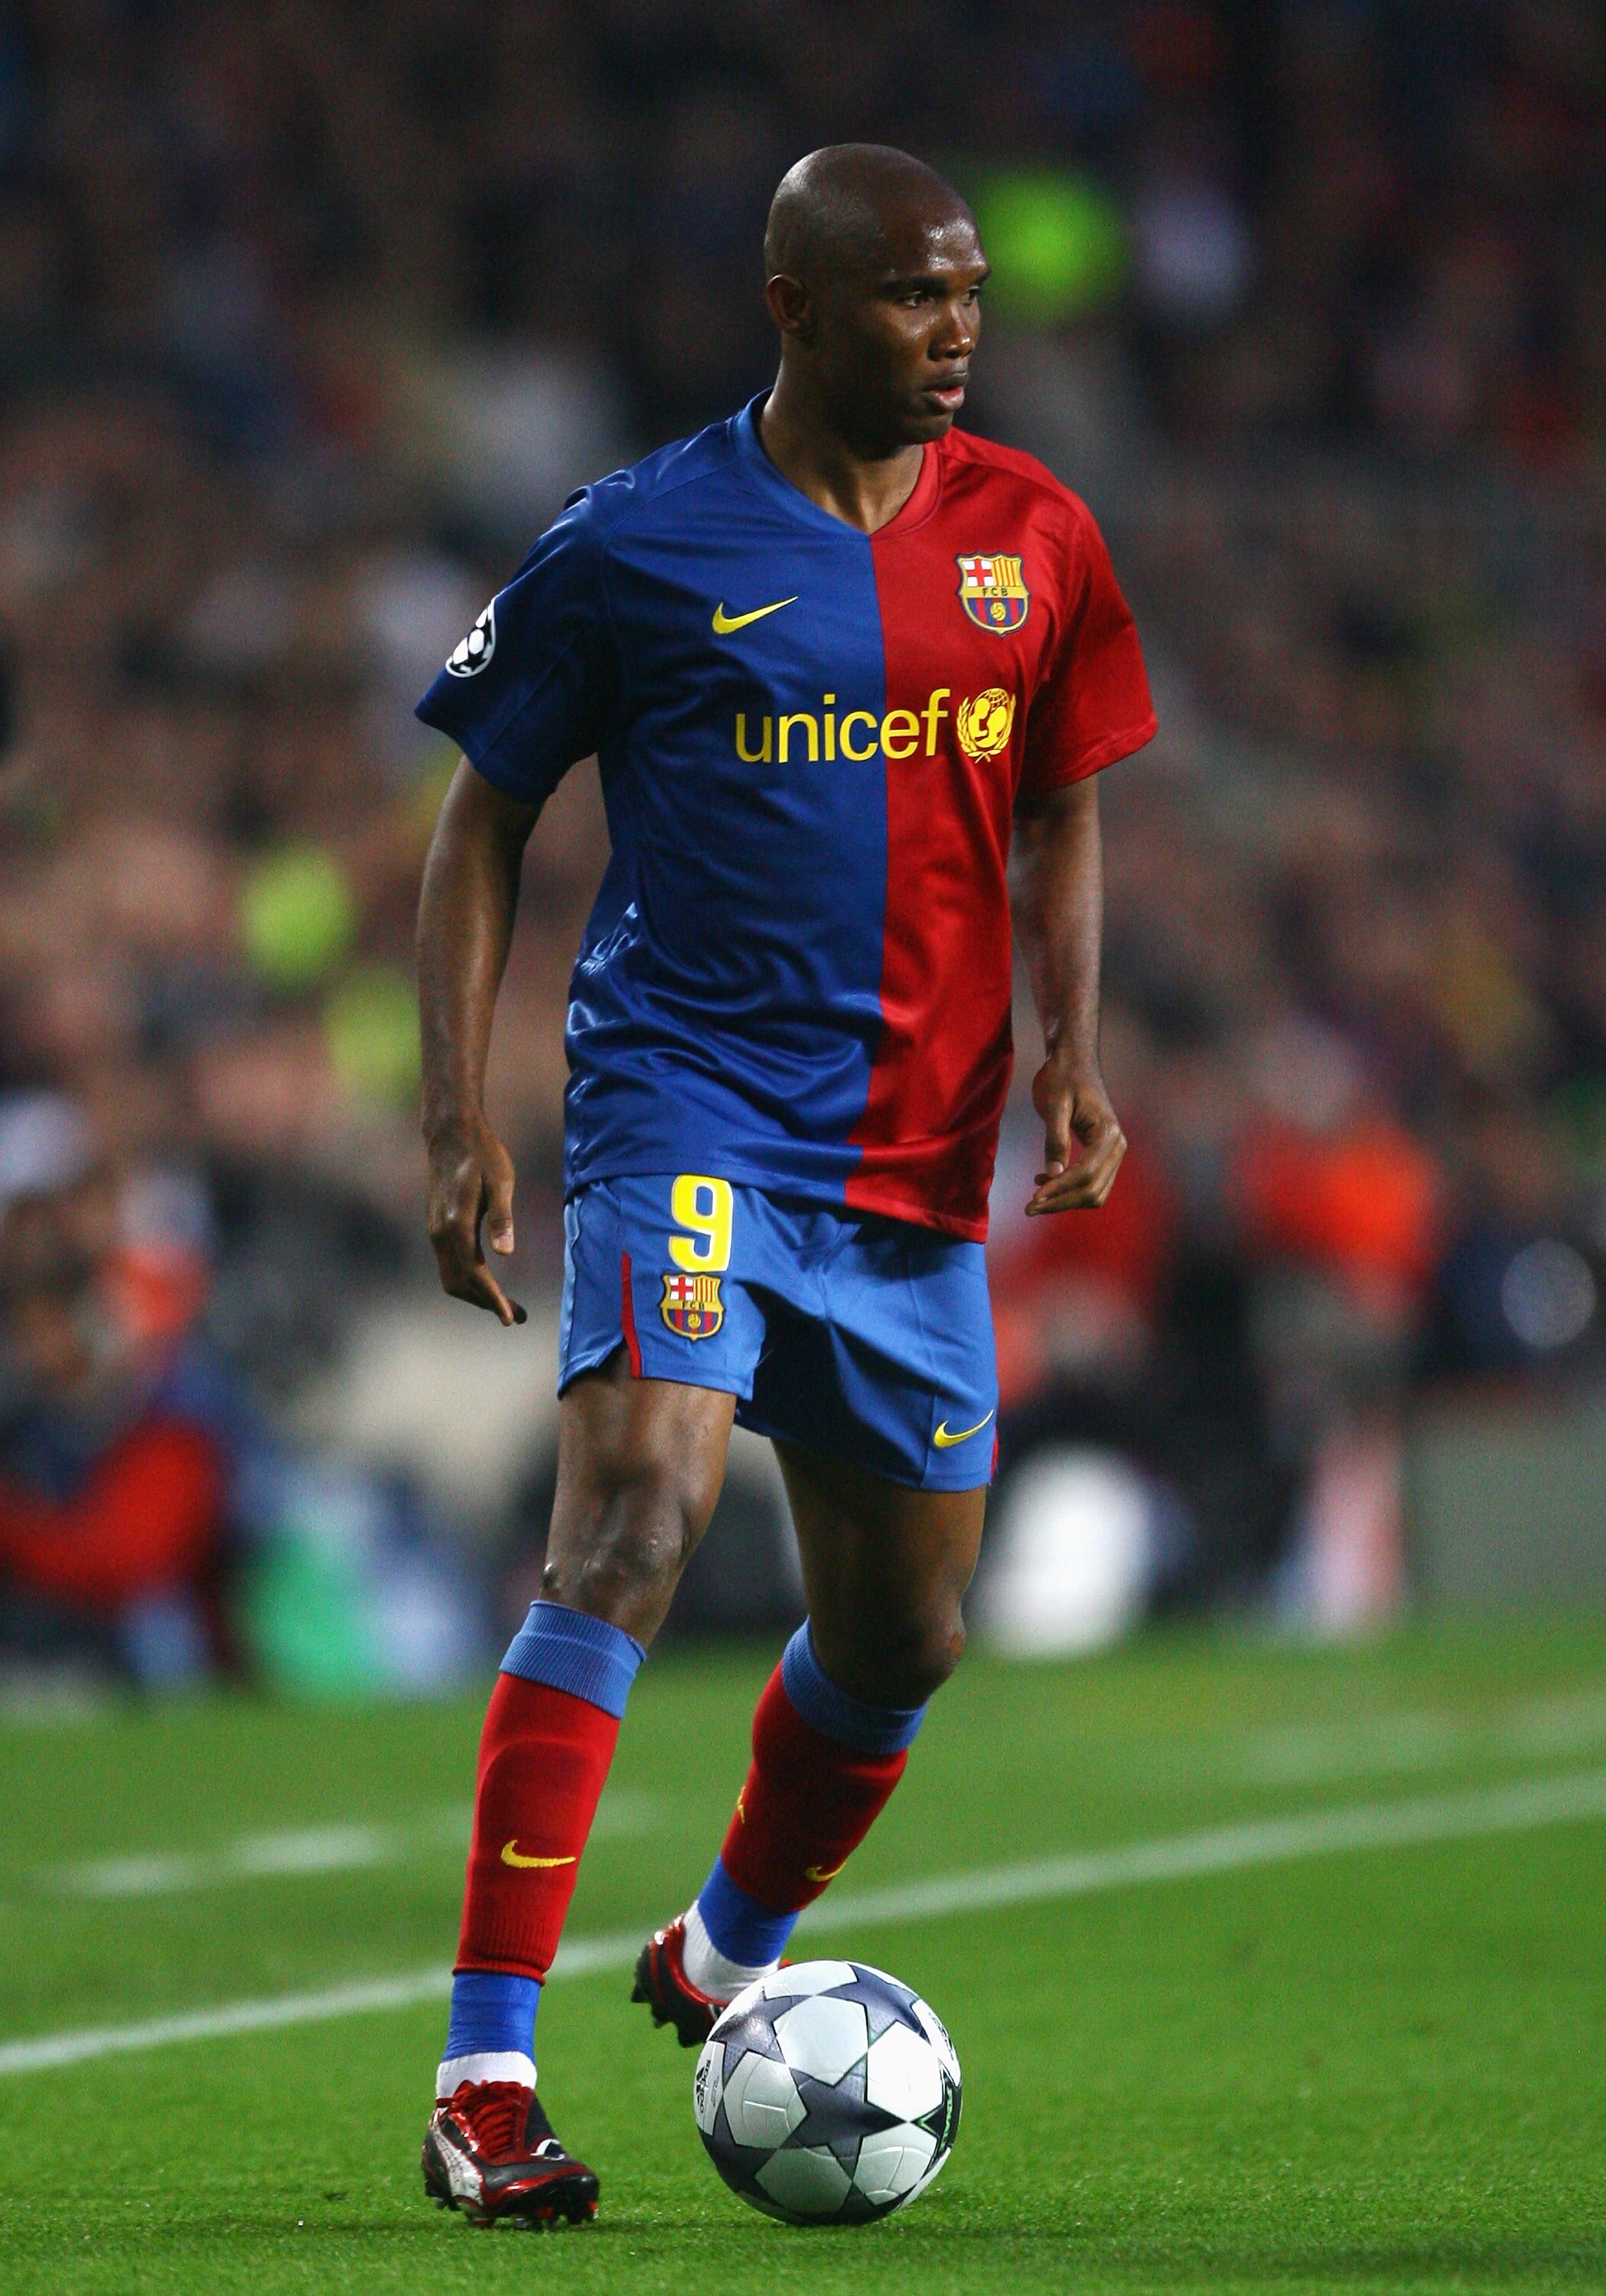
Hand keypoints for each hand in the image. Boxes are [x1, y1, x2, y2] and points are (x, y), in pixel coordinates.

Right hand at [425, 1117, 526, 1324]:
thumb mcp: (501, 1182)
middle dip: (486, 1303)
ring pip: (451, 1277)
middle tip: (515, 1316)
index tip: (509, 1318)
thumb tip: (507, 1253)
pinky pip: (449, 1264)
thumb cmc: (483, 1154)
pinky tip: (487, 1280)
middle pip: (459, 1284)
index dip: (493, 1299)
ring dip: (476, 1294)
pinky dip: (468, 1280)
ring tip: (505, 1304)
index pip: (475, 1274)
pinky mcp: (436, 1226)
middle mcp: (440, 1233)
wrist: (451, 1133)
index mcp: (456, 1224)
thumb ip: (502, 1218)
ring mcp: (435, 1231)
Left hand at [1026, 1053, 1125, 1214]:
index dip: (1059, 1189)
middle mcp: (1117, 1146)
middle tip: (1029, 1208)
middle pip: (1093, 1190)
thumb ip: (1055, 1138)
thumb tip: (1053, 1174)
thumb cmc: (1063, 1076)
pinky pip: (1089, 1182)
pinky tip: (1042, 1182)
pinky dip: (1068, 1190)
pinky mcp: (1101, 1154)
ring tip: (1034, 1199)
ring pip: (1094, 1192)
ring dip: (1065, 1200)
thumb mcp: (1054, 1104)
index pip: (1086, 1174)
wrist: (1074, 1060)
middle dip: (1061, 1202)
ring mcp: (1112, 1152)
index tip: (1033, 1199)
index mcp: (1108, 1133)